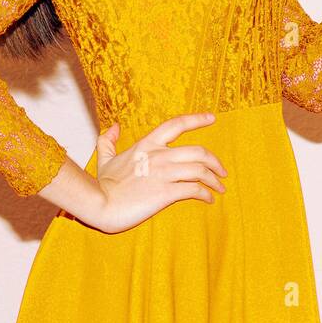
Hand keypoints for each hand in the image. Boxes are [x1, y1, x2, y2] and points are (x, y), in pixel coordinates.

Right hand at [89, 112, 228, 233]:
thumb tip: (113, 127)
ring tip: (219, 188)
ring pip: (200, 170)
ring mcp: (163, 173)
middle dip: (215, 162)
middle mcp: (159, 155)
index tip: (212, 118)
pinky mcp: (165, 192)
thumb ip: (108, 140)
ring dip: (214, 180)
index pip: (177, 124)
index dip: (197, 119)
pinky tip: (209, 199)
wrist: (99, 204)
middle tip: (222, 171)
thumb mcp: (105, 158)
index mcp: (147, 144)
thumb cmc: (103, 184)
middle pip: (199, 151)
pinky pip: (194, 190)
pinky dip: (206, 194)